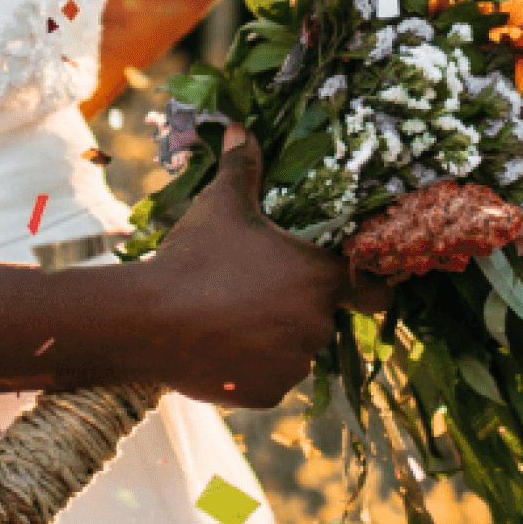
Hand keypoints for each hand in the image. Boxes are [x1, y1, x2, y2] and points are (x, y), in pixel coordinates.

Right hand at [132, 132, 357, 407]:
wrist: (149, 321)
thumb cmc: (195, 257)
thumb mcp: (221, 205)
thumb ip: (242, 168)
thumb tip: (241, 128)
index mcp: (317, 279)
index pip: (373, 292)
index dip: (368, 286)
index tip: (356, 284)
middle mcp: (316, 327)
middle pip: (322, 318)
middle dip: (297, 307)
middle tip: (256, 290)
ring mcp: (292, 366)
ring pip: (295, 351)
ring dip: (275, 338)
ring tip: (231, 317)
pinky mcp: (265, 395)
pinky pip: (269, 380)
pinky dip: (252, 368)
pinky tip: (220, 346)